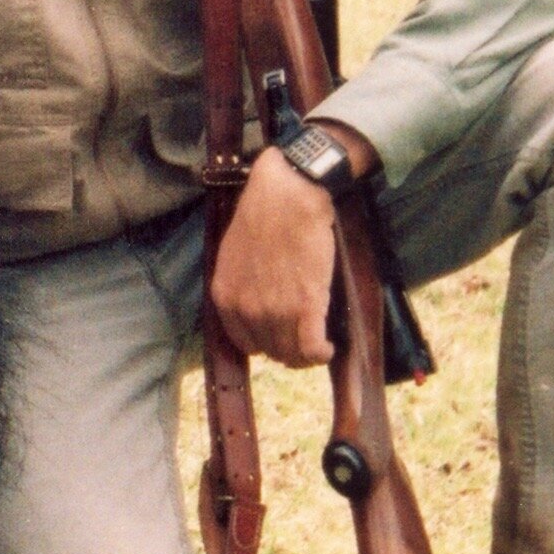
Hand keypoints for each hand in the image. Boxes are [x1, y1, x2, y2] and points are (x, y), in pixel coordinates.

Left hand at [206, 131, 373, 368]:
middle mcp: (247, 310)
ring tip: (317, 345)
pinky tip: (327, 348)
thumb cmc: (264, 217)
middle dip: (288, 350)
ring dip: (306, 355)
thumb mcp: (234, 255)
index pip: (244, 343)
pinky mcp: (306, 306)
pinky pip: (312, 348)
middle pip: (271, 351)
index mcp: (225, 297)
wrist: (288, 197)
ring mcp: (276, 311)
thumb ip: (242, 285)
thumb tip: (256, 303)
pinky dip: (321, 354)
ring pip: (292, 354)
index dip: (265, 344)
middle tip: (304, 340)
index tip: (280, 337)